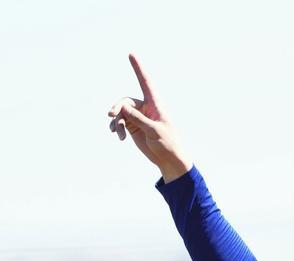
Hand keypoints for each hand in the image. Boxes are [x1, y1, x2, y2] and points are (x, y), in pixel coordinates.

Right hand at [107, 53, 192, 181]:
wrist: (168, 160)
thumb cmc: (167, 144)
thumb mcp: (153, 131)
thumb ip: (138, 119)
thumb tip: (122, 108)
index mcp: (155, 104)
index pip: (145, 82)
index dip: (138, 68)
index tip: (131, 54)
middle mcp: (145, 107)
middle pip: (126, 102)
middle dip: (117, 108)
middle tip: (111, 116)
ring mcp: (138, 117)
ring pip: (121, 113)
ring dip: (117, 122)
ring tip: (117, 133)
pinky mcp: (133, 126)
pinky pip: (120, 122)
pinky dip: (117, 127)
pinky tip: (117, 135)